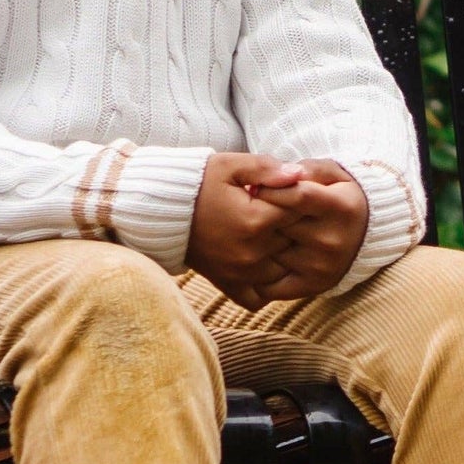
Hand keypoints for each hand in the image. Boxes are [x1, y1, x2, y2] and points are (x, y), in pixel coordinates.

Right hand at [187, 152, 303, 308]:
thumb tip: (300, 174)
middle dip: (299, 227)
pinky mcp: (228, 284)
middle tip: (290, 213)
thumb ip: (267, 168)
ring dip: (288, 257)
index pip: (300, 211)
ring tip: (280, 236)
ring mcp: (241, 272)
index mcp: (255, 220)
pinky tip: (267, 265)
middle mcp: (252, 251)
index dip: (302, 199)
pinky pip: (259, 297)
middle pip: (297, 241)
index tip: (295, 191)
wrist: (161, 210)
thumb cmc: (199, 182)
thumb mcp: (231, 166)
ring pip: (286, 272)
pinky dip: (267, 286)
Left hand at [250, 158, 368, 302]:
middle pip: (281, 225)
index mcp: (340, 207)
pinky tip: (255, 259)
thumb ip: (308, 169)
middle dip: (260, 216)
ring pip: (272, 252)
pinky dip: (258, 274)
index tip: (255, 188)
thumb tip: (280, 175)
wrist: (368, 233)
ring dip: (257, 243)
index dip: (270, 190)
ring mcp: (322, 266)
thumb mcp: (332, 173)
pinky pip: (273, 284)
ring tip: (253, 232)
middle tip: (248, 210)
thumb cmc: (341, 196)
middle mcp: (332, 239)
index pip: (297, 196)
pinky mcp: (313, 285)